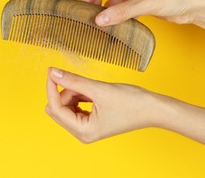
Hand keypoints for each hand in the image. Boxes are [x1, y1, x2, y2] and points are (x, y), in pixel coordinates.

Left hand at [45, 67, 164, 142]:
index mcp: (84, 131)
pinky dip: (80, 96)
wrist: (153, 108)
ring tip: (92, 88)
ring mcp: (87, 128)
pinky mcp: (91, 121)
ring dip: (74, 93)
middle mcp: (83, 133)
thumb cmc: (132, 102)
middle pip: (58, 109)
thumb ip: (73, 80)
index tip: (51, 71)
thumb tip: (53, 72)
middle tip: (80, 81)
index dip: (51, 88)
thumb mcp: (98, 89)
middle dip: (66, 92)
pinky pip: (76, 106)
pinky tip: (92, 91)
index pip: (56, 108)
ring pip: (66, 106)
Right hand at [81, 0, 204, 25]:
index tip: (80, 7)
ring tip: (95, 22)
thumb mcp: (147, 3)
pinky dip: (114, 15)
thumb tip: (100, 20)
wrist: (196, 4)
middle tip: (84, 16)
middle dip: (95, 2)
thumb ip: (122, 12)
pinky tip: (109, 24)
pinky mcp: (138, 0)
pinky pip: (120, 7)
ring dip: (105, 10)